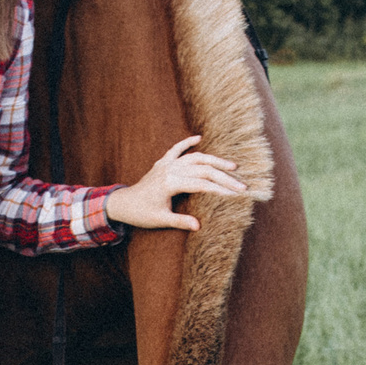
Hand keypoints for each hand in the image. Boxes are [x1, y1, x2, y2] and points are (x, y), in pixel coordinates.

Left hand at [105, 135, 247, 232]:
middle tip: (242, 185)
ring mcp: (166, 164)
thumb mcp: (160, 220)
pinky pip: (176, 149)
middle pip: (203, 170)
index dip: (221, 190)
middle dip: (225, 177)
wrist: (123, 204)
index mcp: (170, 183)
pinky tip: (198, 138)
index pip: (202, 184)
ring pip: (195, 158)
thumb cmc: (141, 214)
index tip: (237, 195)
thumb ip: (180, 222)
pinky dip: (186, 143)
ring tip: (232, 166)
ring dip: (214, 161)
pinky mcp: (162, 163)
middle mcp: (170, 170)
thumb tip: (198, 226)